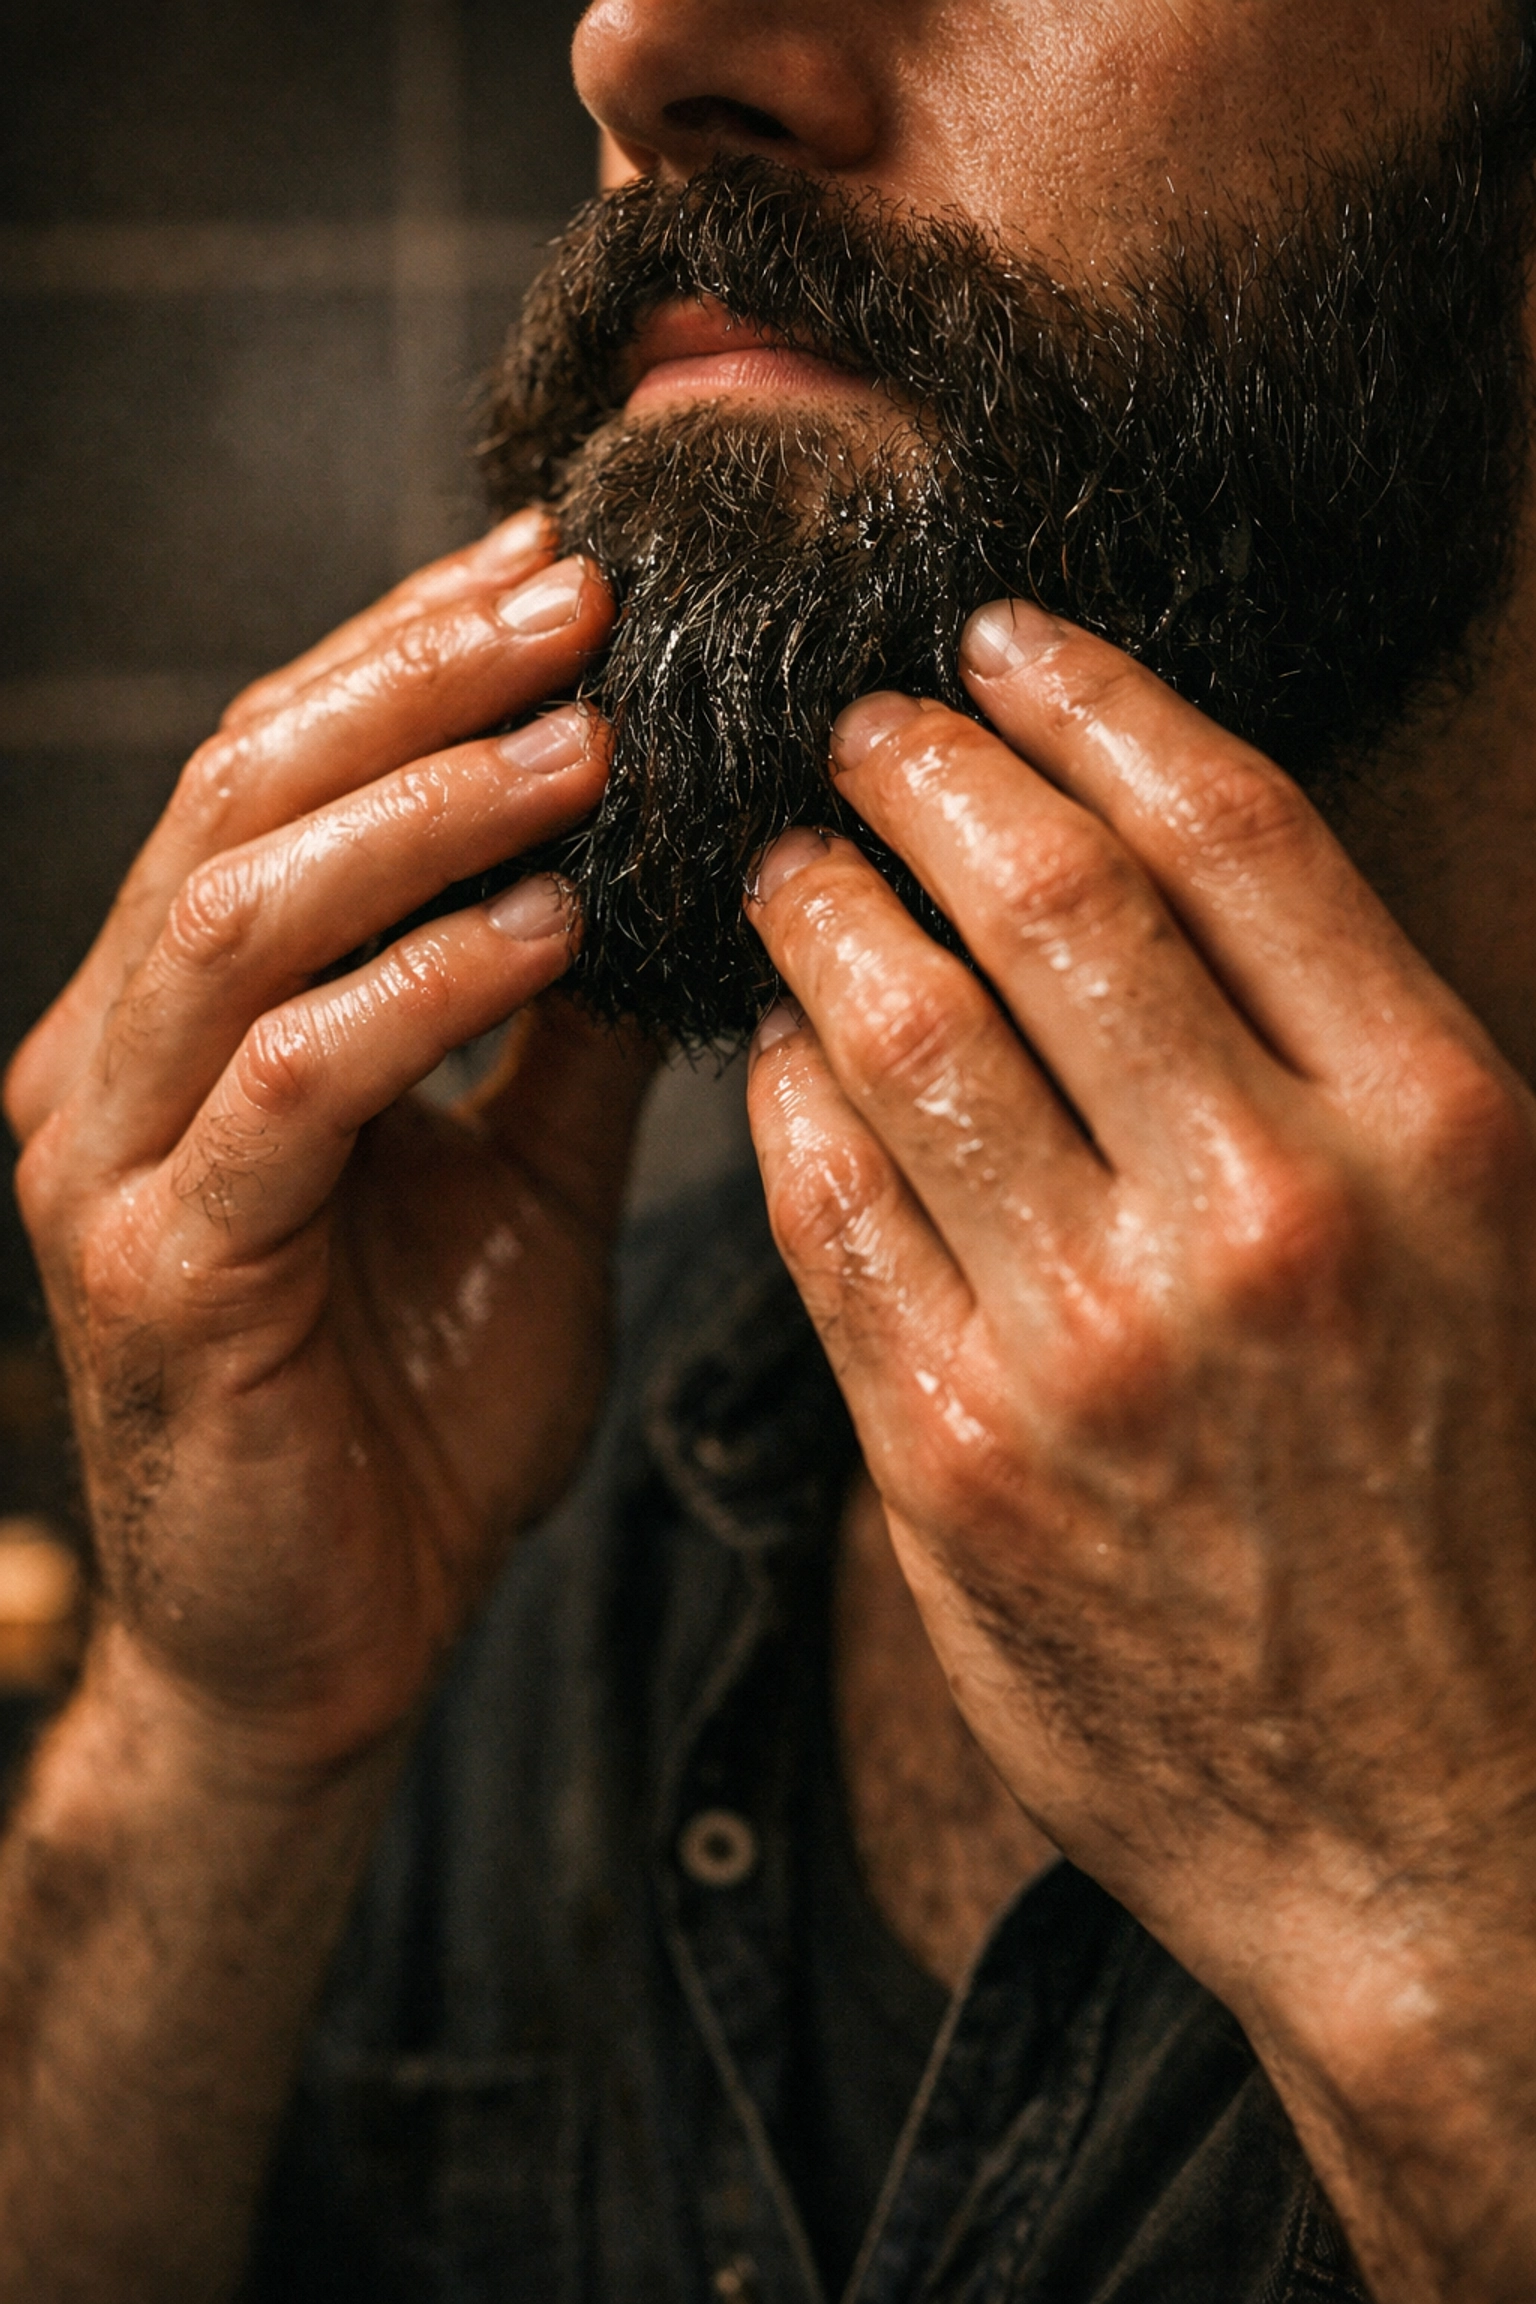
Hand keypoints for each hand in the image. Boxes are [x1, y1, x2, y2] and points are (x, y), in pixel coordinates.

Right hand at [5, 514, 648, 1779]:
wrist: (333, 1649)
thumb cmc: (415, 1419)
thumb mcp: (519, 1187)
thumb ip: (562, 1033)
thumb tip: (667, 865)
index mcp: (192, 1020)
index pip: (284, 777)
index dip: (411, 656)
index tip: (562, 571)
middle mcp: (121, 1059)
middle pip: (244, 798)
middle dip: (417, 681)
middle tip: (579, 603)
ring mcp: (116, 1160)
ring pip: (242, 908)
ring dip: (422, 805)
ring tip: (580, 736)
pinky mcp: (155, 1269)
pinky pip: (293, 1082)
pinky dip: (422, 984)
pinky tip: (550, 928)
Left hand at [743, 601, 1535, 2287]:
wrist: (1433, 1824)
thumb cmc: (1471, 1519)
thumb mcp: (1491, 1255)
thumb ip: (1342, 1062)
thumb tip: (1144, 878)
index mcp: (1434, 1129)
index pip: (1226, 826)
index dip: (1089, 695)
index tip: (1002, 638)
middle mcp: (1266, 1210)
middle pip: (1040, 899)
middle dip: (918, 775)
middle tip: (856, 732)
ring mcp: (1095, 1342)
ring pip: (899, 1037)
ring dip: (821, 917)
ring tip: (789, 867)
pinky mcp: (955, 1458)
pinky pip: (823, 1213)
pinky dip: (782, 1099)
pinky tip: (775, 1050)